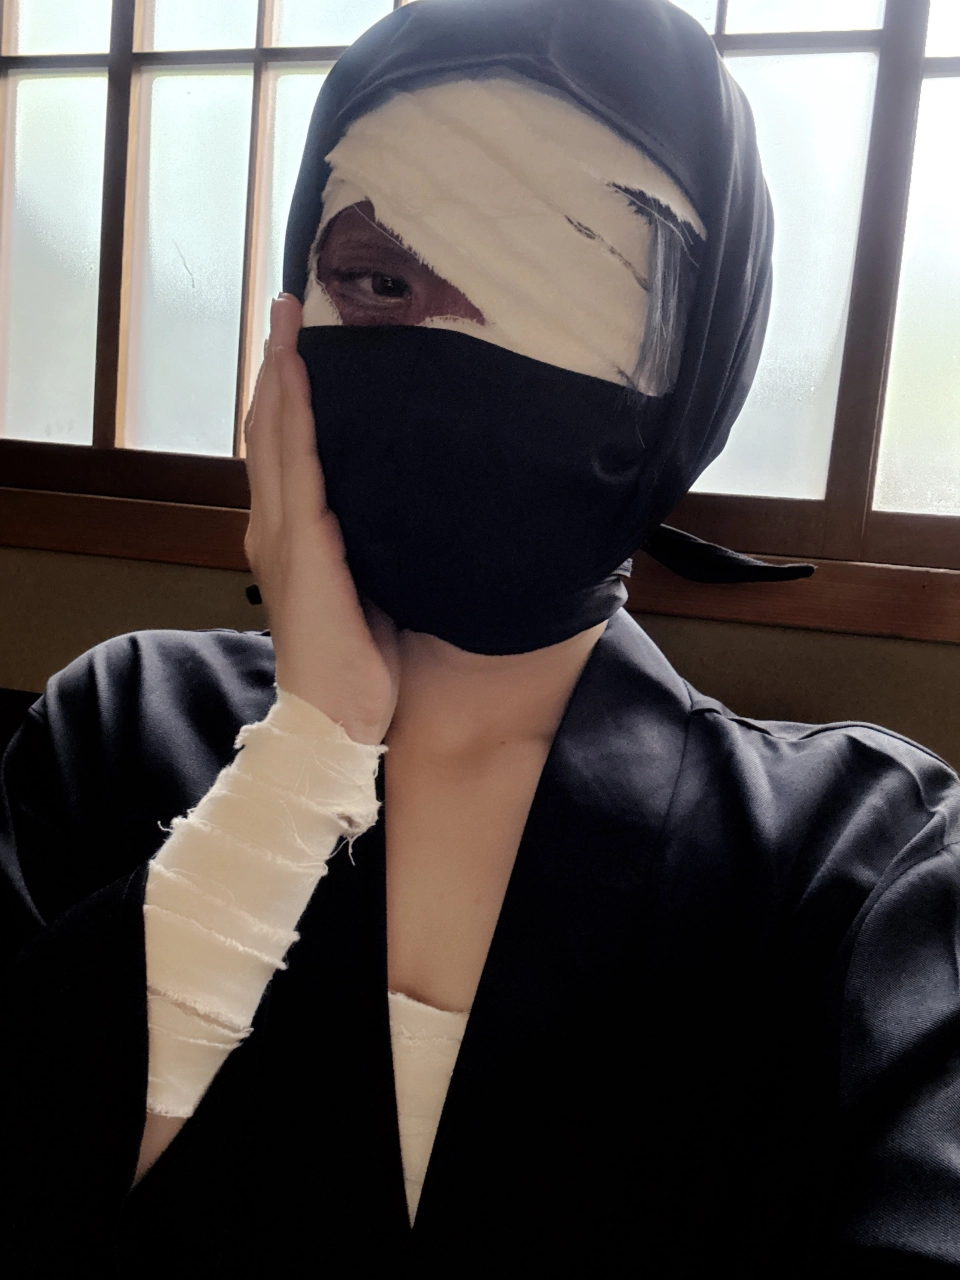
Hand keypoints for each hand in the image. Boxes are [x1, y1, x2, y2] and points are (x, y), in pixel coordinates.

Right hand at [243, 294, 400, 744]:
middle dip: (278, 367)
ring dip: (280, 374)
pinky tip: (297, 375)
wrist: (337, 724)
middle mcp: (275, 529)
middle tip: (290, 306)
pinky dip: (293, 415)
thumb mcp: (369, 593)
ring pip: (275, 437)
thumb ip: (373, 549)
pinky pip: (297, 466)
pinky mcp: (301, 547)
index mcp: (292, 539)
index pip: (285, 454)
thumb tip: (414, 511)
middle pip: (270, 431)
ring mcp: (282, 536)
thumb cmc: (359, 668)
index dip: (287, 398)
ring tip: (289, 319)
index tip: (299, 346)